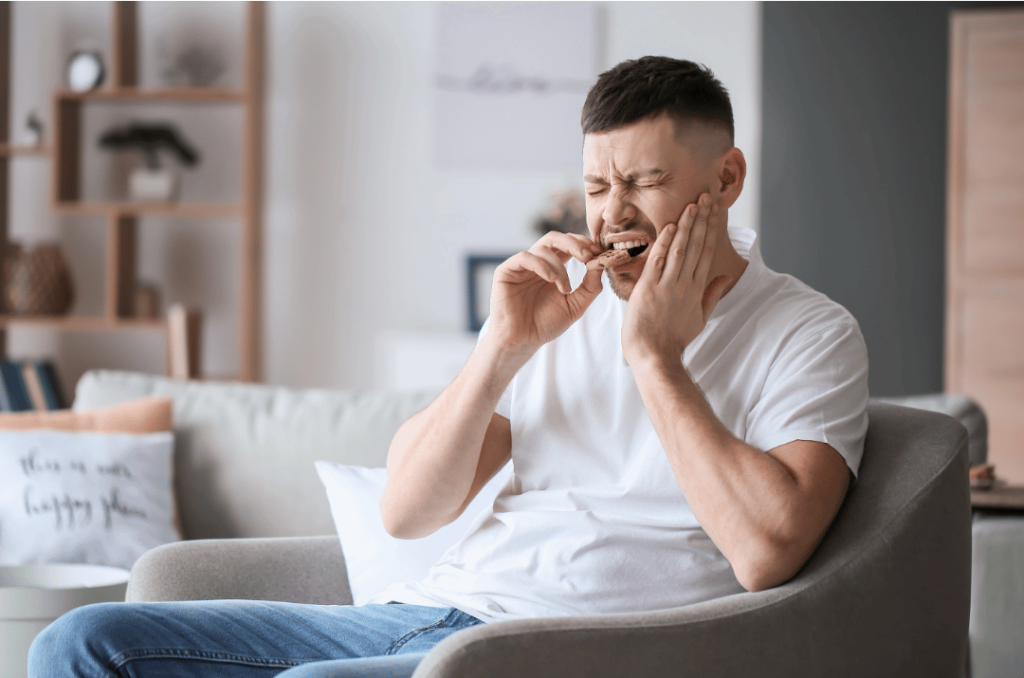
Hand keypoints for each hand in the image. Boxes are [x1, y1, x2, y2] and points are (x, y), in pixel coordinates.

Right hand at [486, 231, 603, 359]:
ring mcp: (521, 266)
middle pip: (555, 238)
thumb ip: (590, 286)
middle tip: (588, 255)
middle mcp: (537, 263)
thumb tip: (601, 264)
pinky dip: (541, 265)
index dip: (584, 244)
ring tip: (565, 289)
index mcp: (552, 268)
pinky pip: (525, 257)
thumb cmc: (545, 325)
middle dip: (574, 243)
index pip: (568, 245)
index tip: (599, 252)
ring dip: (559, 267)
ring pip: (543, 248)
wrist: (522, 341)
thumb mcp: (575, 305)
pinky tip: (551, 279)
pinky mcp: (506, 271)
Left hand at [621, 194, 732, 366]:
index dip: (710, 229)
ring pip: (679, 249)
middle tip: (705, 197)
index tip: (713, 211)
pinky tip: (669, 225)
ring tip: (692, 205)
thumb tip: (726, 277)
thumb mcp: (699, 317)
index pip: (706, 252)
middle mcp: (684, 284)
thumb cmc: (674, 338)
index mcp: (696, 289)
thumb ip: (712, 294)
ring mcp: (667, 285)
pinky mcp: (648, 289)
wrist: (653, 354)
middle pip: (696, 246)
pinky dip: (664, 243)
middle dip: (701, 220)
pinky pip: (658, 261)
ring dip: (686, 226)